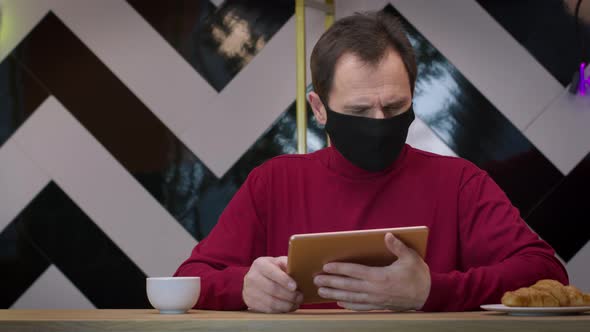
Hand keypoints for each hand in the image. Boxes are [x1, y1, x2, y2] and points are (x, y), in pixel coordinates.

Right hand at [243, 256, 303, 312]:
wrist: (254, 278)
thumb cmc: (271, 269)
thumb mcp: (278, 262)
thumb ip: (287, 264)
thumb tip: (300, 269)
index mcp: (260, 264)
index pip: (272, 272)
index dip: (284, 280)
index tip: (295, 287)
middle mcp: (252, 277)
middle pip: (273, 289)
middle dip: (289, 295)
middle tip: (300, 297)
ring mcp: (249, 291)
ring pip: (271, 302)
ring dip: (287, 305)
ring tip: (296, 303)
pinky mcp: (250, 302)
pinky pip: (268, 309)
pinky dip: (281, 310)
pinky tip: (288, 307)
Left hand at [314, 233, 430, 310]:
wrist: (428, 296)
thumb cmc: (418, 275)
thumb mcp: (410, 257)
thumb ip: (397, 246)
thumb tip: (387, 235)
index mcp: (380, 276)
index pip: (354, 271)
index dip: (339, 268)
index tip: (326, 266)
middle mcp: (375, 289)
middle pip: (348, 285)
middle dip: (331, 282)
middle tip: (316, 279)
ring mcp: (376, 299)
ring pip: (351, 297)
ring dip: (334, 294)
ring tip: (321, 291)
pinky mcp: (379, 305)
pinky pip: (360, 306)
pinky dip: (348, 305)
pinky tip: (339, 303)